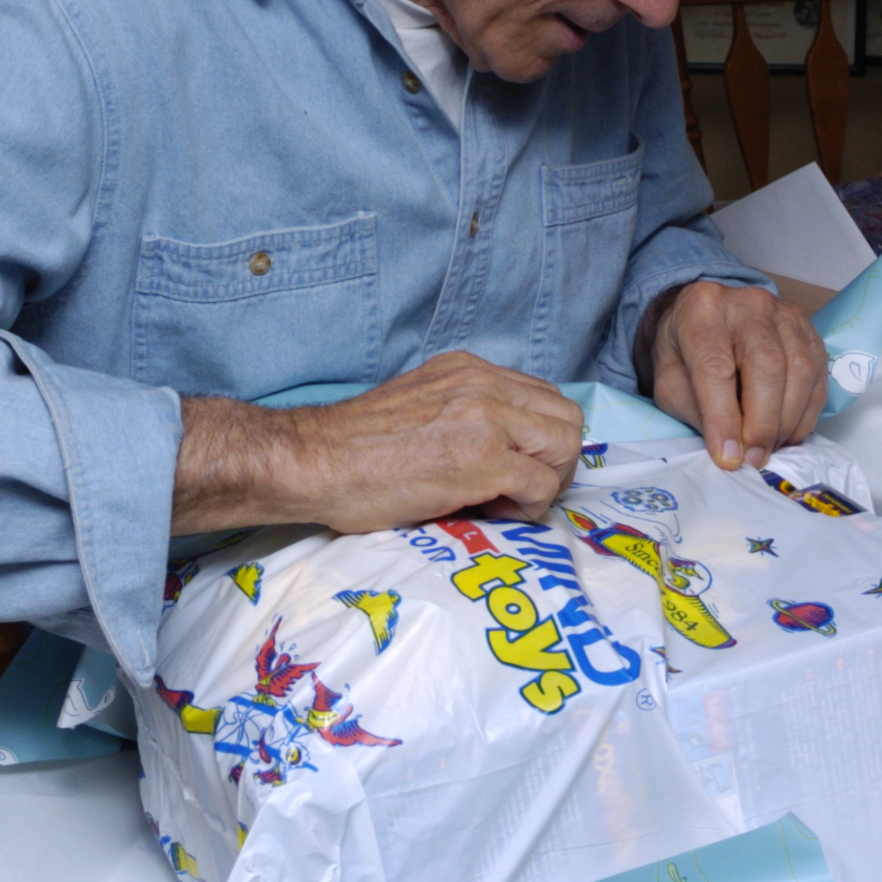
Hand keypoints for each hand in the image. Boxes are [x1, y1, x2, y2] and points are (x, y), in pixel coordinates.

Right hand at [172, 352, 582, 533]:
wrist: (314, 461)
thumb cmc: (355, 449)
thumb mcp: (423, 406)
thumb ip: (466, 413)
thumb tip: (504, 449)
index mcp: (469, 370)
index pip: (543, 397)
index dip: (538, 439)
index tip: (512, 468)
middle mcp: (484, 384)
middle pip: (567, 417)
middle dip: (555, 461)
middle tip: (519, 491)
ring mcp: (486, 418)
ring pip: (565, 446)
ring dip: (547, 481)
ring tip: (504, 501)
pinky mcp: (482, 459)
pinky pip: (541, 485)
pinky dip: (528, 506)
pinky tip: (488, 511)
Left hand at [643, 281, 827, 470]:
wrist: (705, 318)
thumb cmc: (685, 353)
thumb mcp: (671, 383)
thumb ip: (697, 412)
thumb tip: (731, 450)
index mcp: (702, 311)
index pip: (715, 368)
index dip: (724, 418)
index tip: (729, 458)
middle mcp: (748, 303)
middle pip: (766, 365)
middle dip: (763, 423)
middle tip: (754, 458)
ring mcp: (784, 313)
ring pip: (799, 370)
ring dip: (788, 421)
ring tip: (769, 447)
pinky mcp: (808, 328)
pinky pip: (817, 374)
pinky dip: (806, 412)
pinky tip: (788, 432)